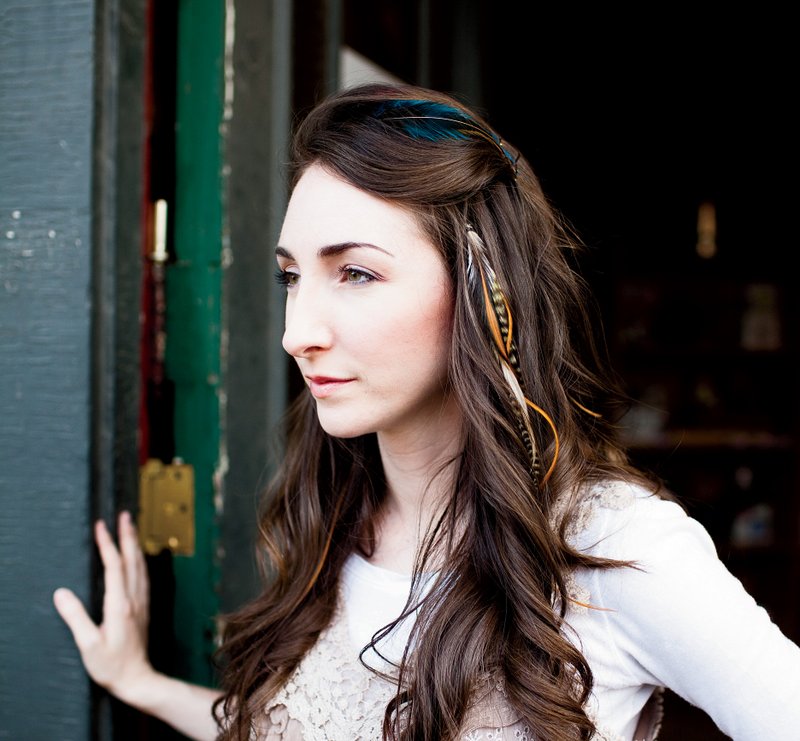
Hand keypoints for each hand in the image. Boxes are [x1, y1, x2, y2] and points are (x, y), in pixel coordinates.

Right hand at [53, 511, 155, 702]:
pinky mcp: (144, 608)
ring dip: (136, 544)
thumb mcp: (88, 644)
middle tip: (125, 514)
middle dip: (128, 535)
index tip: (101, 525)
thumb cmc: (111, 665)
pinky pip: (144, 576)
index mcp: (120, 604)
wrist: (138, 678)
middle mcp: (134, 598)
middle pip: (132, 559)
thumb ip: (75, 617)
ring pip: (141, 565)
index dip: (107, 543)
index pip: (114, 565)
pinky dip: (140, 560)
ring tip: (132, 528)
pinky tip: (139, 557)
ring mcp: (142, 602)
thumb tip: (61, 593)